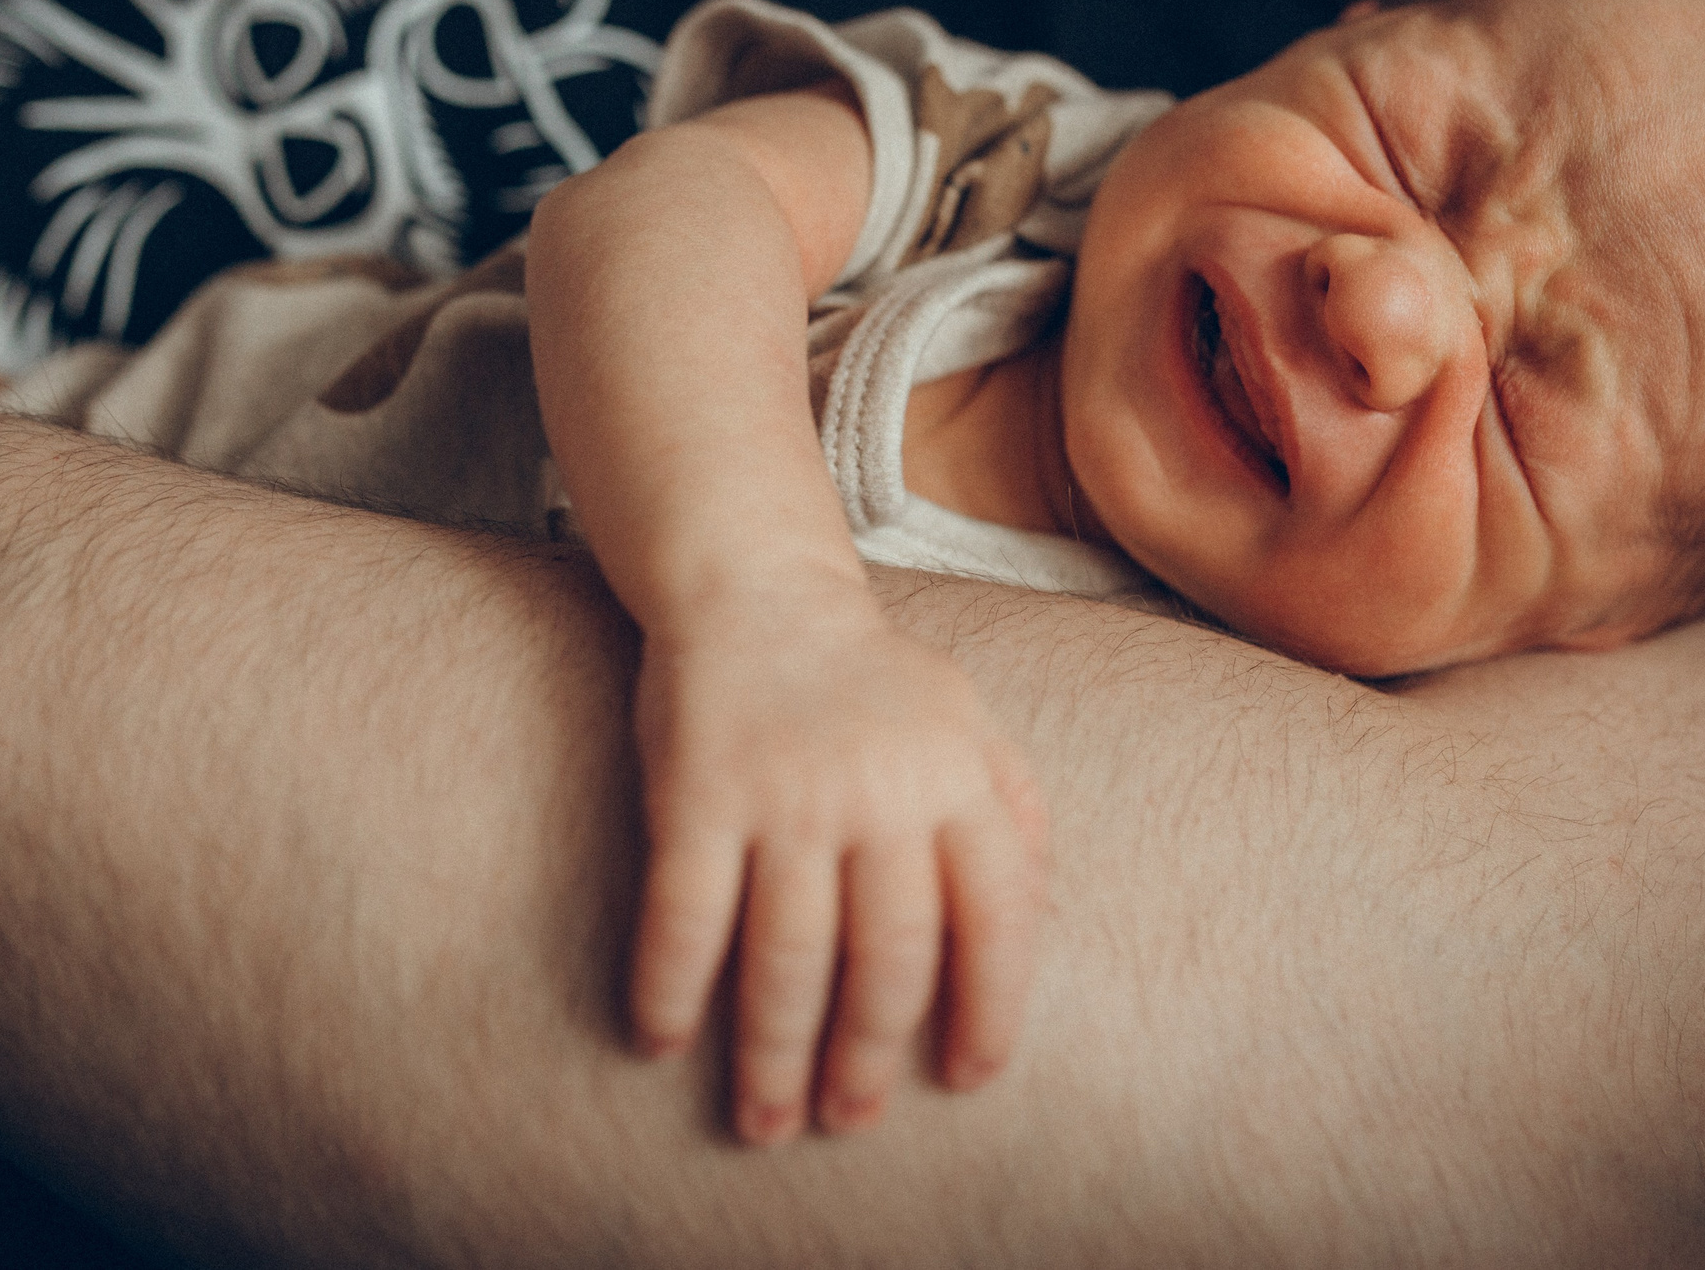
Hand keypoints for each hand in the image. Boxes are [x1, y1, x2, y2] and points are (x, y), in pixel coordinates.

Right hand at [627, 589, 1048, 1145]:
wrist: (754, 584)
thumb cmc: (869, 675)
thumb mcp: (968, 719)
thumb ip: (1013, 808)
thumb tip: (1044, 917)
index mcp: (956, 779)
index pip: (996, 917)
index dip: (990, 1009)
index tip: (967, 1078)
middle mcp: (879, 790)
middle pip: (888, 957)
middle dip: (868, 1054)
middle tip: (848, 1118)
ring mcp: (787, 790)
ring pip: (787, 954)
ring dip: (772, 1052)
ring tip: (764, 1121)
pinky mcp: (698, 789)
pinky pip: (685, 911)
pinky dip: (672, 984)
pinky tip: (659, 1039)